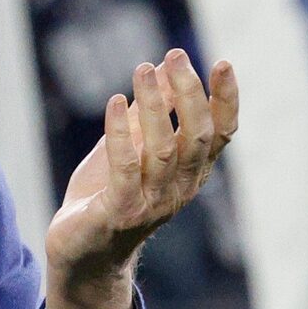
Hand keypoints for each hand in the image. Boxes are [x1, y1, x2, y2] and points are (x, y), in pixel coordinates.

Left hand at [41, 49, 238, 308]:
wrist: (81, 252)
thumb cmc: (109, 194)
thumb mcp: (134, 145)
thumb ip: (152, 111)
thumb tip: (165, 66)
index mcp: (191, 172)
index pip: (222, 134)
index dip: (226, 100)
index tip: (222, 62)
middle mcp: (180, 189)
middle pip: (198, 136)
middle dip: (189, 93)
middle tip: (175, 55)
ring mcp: (153, 203)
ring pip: (164, 148)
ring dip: (153, 105)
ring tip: (141, 69)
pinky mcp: (120, 213)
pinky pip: (125, 169)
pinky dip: (120, 134)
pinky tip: (114, 102)